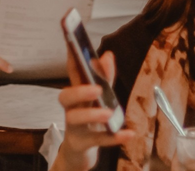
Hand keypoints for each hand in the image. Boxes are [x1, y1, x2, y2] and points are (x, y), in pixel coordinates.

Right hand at [52, 51, 133, 170]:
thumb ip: (105, 78)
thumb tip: (107, 55)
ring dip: (92, 115)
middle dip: (79, 91)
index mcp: (77, 94)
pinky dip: (113, 138)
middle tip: (96, 90)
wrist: (80, 150)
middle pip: (65, 97)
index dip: (72, 58)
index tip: (72, 44)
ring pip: (75, 120)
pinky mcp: (82, 144)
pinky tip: (129, 134)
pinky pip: (96, 141)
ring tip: (109, 114)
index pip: (73, 73)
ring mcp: (75, 127)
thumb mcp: (98, 98)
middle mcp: (72, 109)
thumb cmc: (89, 121)